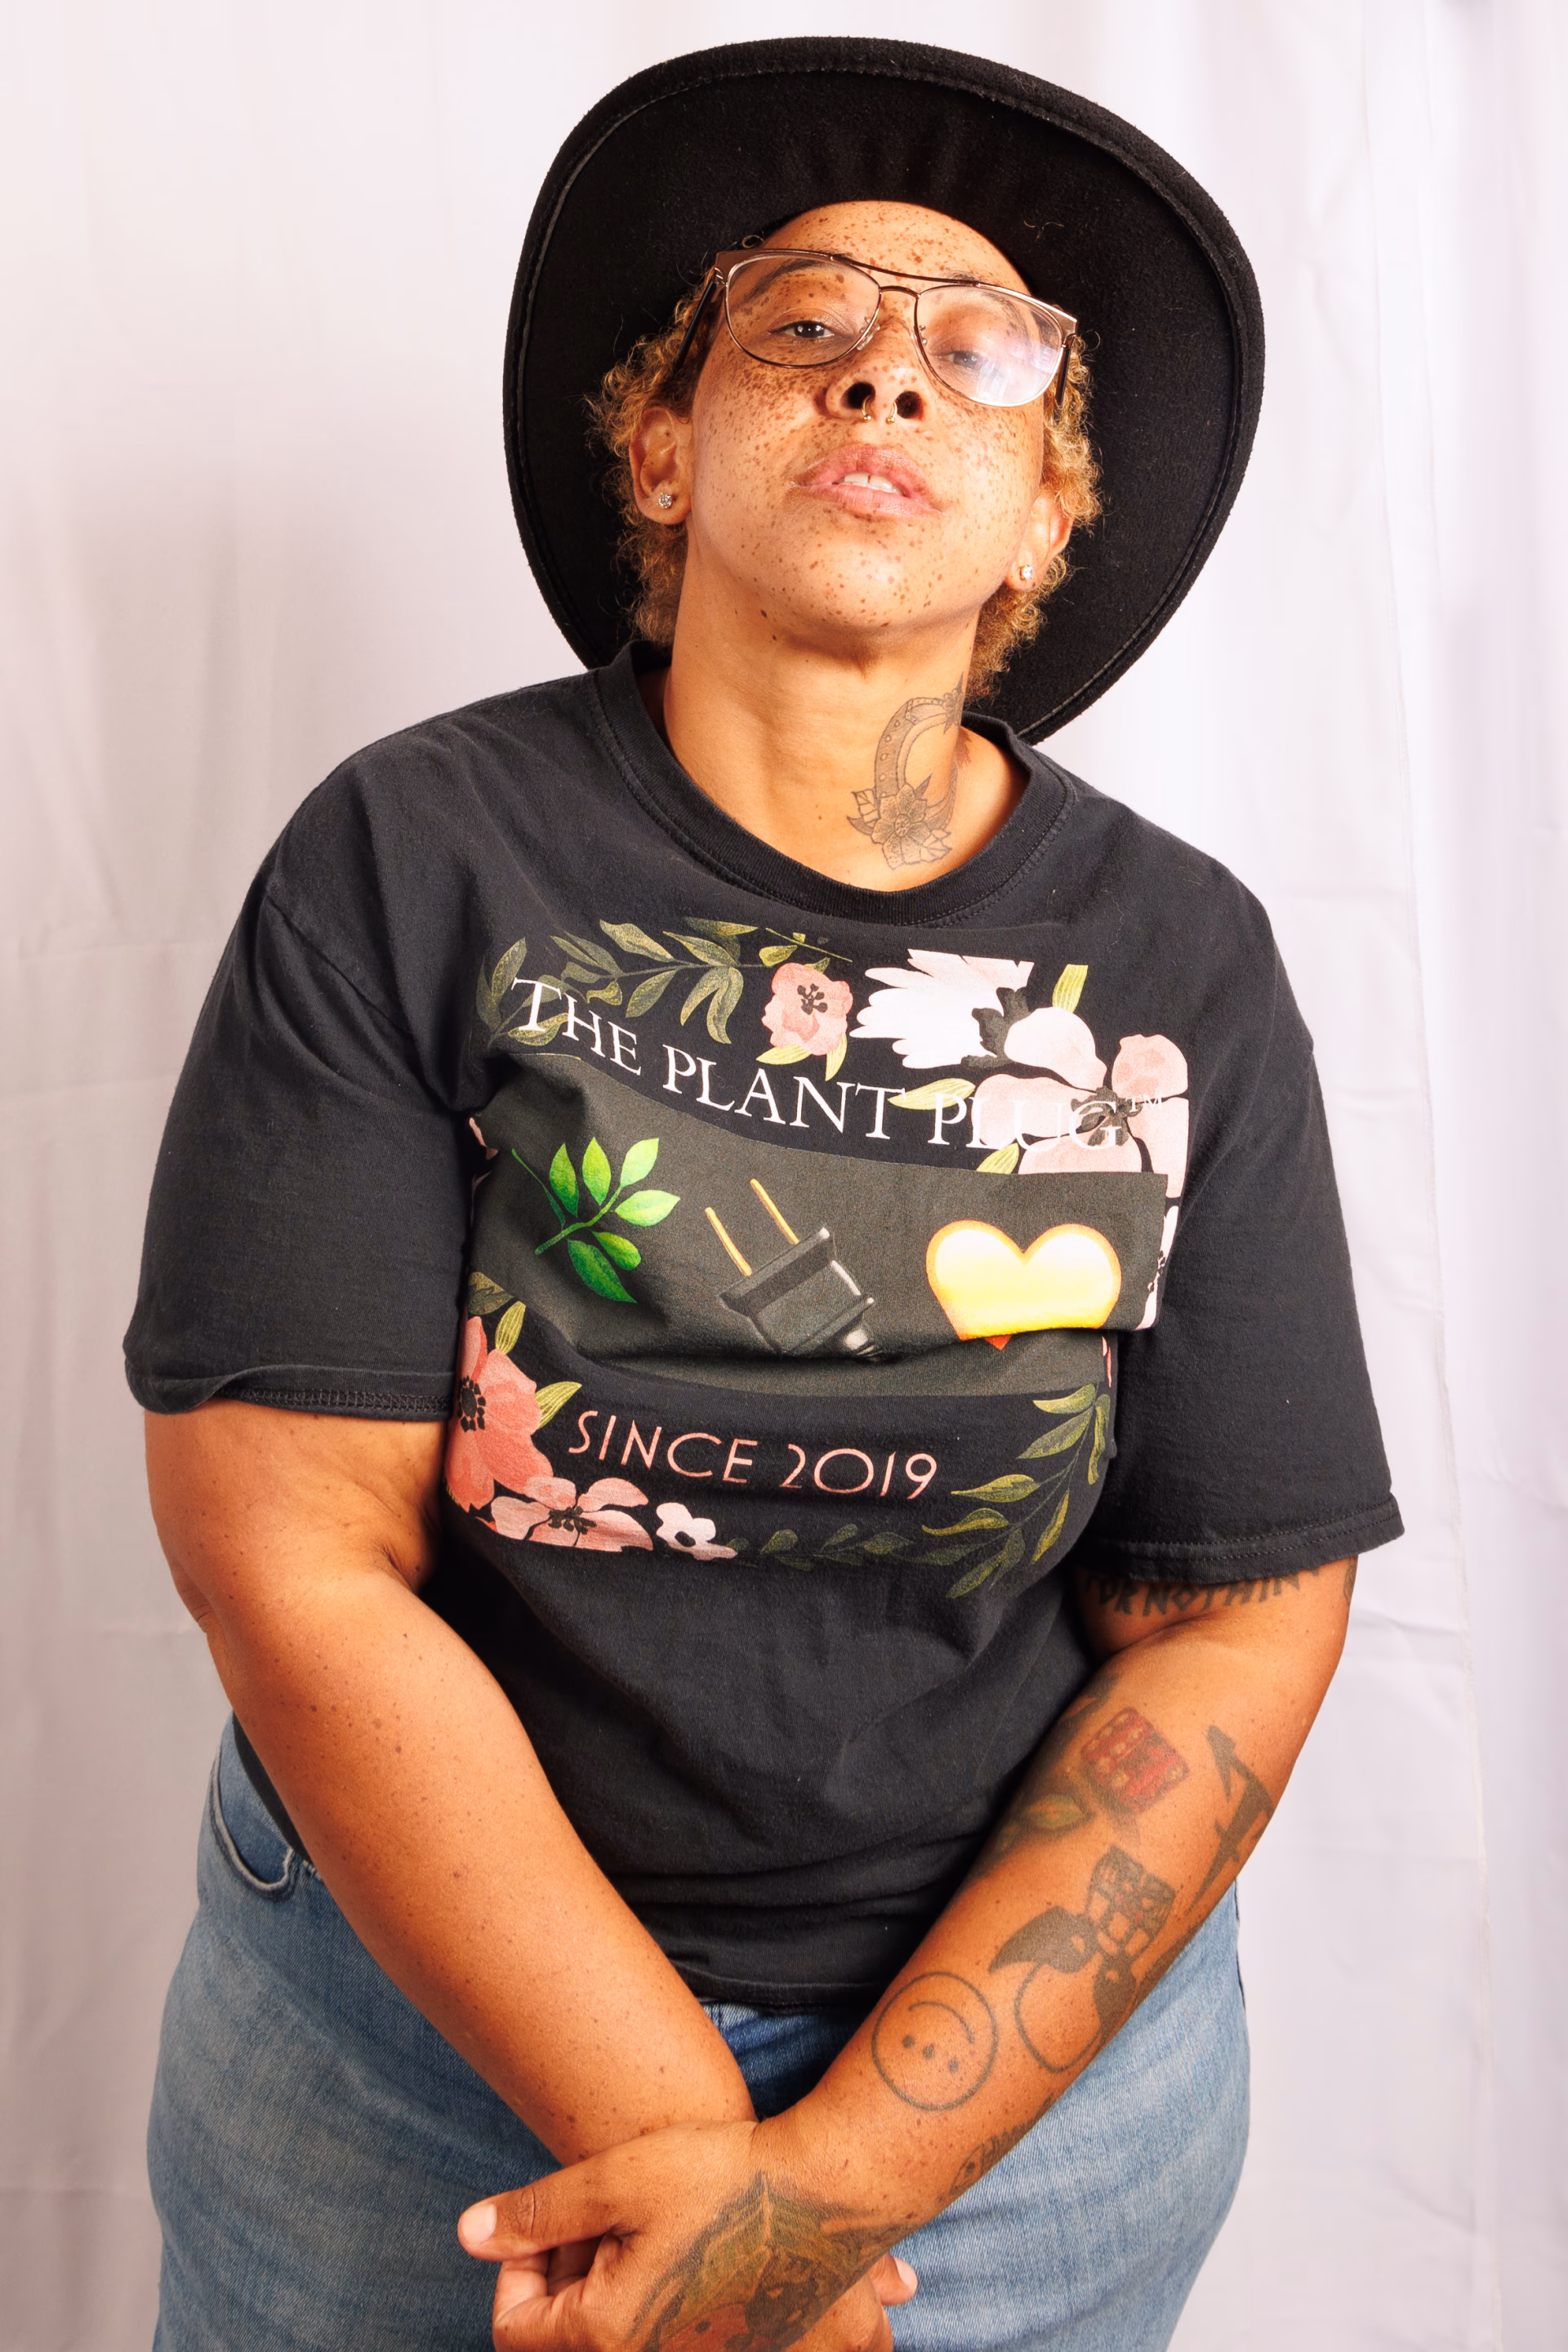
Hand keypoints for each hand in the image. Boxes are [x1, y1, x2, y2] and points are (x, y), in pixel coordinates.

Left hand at [458, 2117, 917, 2350]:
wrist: (825, 2193)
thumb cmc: (721, 2178)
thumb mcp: (616, 2179)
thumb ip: (537, 2213)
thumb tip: (467, 2232)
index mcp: (606, 2335)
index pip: (516, 2330)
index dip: (518, 2267)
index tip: (552, 2219)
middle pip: (568, 2336)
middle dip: (569, 2274)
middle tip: (602, 2215)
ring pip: (621, 2336)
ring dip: (615, 2286)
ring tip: (645, 2226)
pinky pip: (676, 2338)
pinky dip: (664, 2301)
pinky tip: (689, 2250)